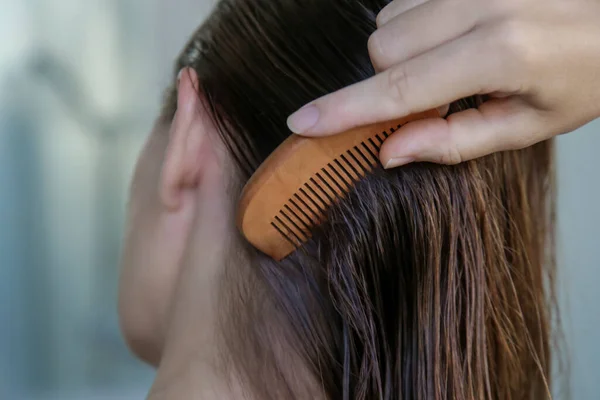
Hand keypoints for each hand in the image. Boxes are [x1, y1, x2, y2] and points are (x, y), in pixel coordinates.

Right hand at [286, 0, 599, 167]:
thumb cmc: (586, 75)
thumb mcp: (530, 125)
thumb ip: (455, 141)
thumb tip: (389, 150)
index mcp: (501, 52)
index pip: (400, 89)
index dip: (346, 110)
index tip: (303, 122)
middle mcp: (483, 3)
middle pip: (383, 47)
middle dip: (390, 81)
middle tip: (434, 97)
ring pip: (389, 17)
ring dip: (403, 51)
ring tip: (449, 61)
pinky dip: (416, 23)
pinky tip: (452, 34)